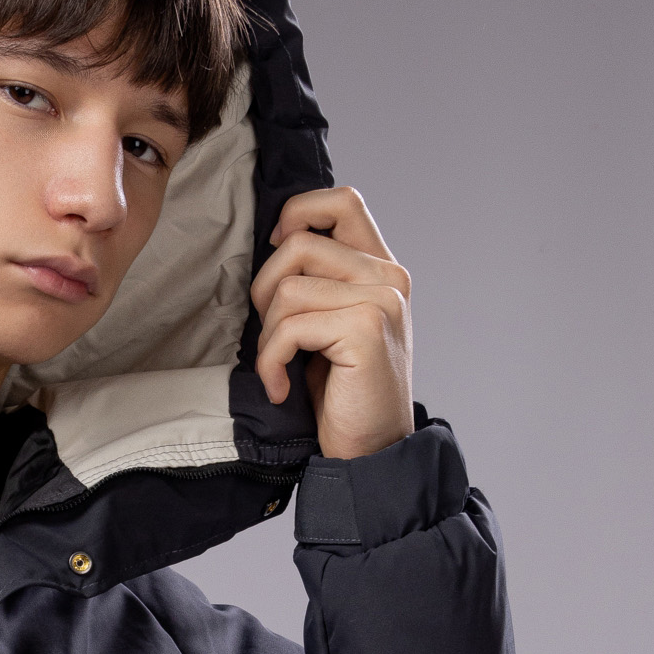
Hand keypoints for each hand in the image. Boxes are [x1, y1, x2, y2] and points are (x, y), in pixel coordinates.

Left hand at [251, 187, 412, 459]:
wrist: (371, 453)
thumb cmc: (342, 394)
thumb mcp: (329, 327)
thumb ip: (318, 282)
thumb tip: (271, 242)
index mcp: (382, 269)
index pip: (342, 201)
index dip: (297, 216)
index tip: (277, 260)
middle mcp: (389, 277)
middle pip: (298, 242)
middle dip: (265, 290)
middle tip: (273, 336)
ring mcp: (381, 300)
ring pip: (288, 286)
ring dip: (268, 334)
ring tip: (281, 367)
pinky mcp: (364, 329)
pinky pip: (289, 326)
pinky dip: (271, 361)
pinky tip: (281, 388)